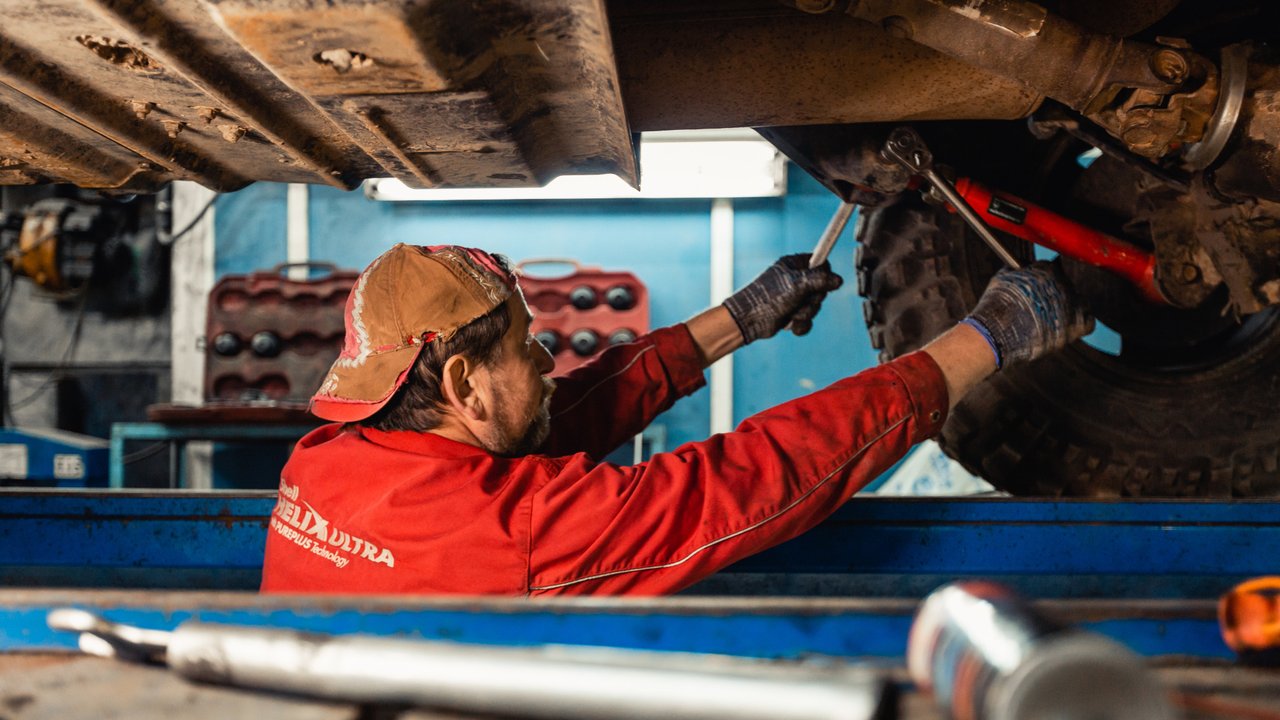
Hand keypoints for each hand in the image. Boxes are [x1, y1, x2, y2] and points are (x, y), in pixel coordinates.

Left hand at [722, 254, 843, 343]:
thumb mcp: (797, 284)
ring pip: (815, 306)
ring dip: (804, 314)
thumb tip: (839, 280)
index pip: (820, 263)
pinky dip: (800, 325)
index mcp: (794, 265)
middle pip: (821, 288)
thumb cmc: (768, 297)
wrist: (748, 320)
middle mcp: (795, 280)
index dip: (825, 274)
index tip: (822, 283)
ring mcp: (794, 297)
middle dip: (812, 300)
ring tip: (790, 314)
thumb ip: (819, 280)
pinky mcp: (791, 313)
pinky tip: (789, 325)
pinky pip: (808, 320)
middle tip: (799, 301)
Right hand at [961, 260, 1093, 367]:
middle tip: (1041, 306)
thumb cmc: (995, 308)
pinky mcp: (1075, 326)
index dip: (1043, 280)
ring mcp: (1071, 305)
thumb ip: (1018, 267)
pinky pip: (1088, 322)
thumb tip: (1024, 264)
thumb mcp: (1002, 277)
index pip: (1053, 269)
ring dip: (1067, 308)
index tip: (1038, 289)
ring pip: (1078, 302)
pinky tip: (1067, 326)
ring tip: (1050, 319)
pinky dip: (1081, 323)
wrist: (996, 333)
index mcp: (1047, 270)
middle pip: (1066, 286)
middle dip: (1054, 294)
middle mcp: (1063, 285)